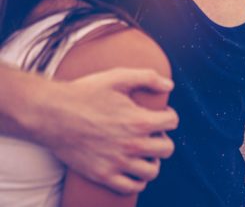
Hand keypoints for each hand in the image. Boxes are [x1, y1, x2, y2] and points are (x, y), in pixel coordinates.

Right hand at [31, 68, 177, 193]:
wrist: (51, 113)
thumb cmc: (84, 93)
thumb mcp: (118, 77)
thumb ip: (147, 77)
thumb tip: (169, 85)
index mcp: (140, 121)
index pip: (173, 122)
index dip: (168, 115)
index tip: (159, 114)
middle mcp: (132, 145)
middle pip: (167, 149)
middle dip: (163, 138)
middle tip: (151, 133)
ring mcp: (118, 162)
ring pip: (152, 171)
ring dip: (152, 161)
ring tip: (144, 152)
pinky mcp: (103, 175)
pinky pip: (131, 187)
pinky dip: (137, 180)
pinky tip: (133, 169)